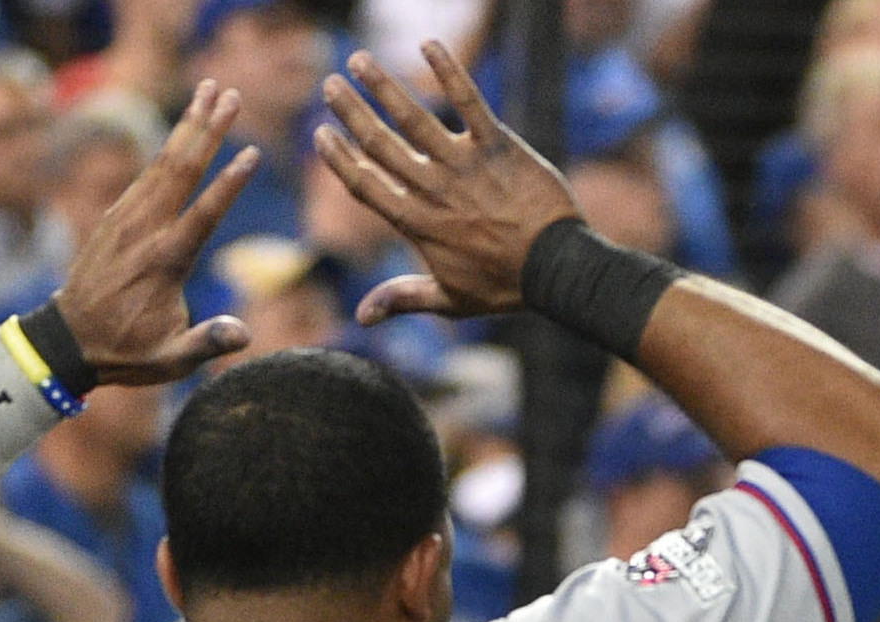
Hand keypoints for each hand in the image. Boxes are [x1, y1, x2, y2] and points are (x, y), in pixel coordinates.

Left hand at [53, 79, 258, 384]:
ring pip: (161, 163)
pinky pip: (144, 175)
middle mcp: (143, 231)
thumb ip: (207, 342)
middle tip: (230, 93)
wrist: (68, 341)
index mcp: (164, 262)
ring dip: (187, 125)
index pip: (203, 214)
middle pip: (181, 169)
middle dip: (207, 129)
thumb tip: (244, 334)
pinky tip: (181, 132)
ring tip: (209, 91)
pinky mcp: (114, 217)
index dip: (229, 184)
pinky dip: (166, 148)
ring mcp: (125, 220)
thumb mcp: (170, 360)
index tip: (251, 153)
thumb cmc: (126, 352)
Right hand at [318, 43, 582, 323]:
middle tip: (329, 85)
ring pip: (413, 117)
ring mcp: (464, 165)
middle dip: (350, 111)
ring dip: (382, 85)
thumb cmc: (505, 287)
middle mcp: (433, 190)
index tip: (321, 134)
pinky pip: (469, 102)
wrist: (558, 270)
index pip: (365, 184)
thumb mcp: (450, 301)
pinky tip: (428, 45)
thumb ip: (403, 299)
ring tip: (358, 60)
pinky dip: (448, 71)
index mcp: (417, 224)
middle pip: (379, 144)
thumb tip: (360, 317)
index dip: (339, 158)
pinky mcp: (498, 145)